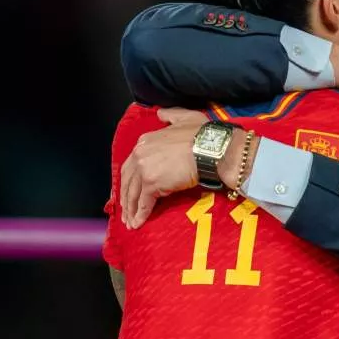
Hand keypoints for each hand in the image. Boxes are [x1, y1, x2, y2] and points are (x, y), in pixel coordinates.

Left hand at [120, 108, 207, 228]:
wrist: (213, 149)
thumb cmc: (203, 134)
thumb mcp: (185, 118)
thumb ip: (170, 116)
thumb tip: (161, 114)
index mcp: (146, 141)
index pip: (131, 164)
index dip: (129, 179)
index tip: (129, 190)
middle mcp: (141, 154)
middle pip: (127, 180)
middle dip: (125, 197)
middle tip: (125, 211)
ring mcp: (145, 170)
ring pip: (133, 193)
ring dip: (130, 209)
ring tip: (130, 222)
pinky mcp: (153, 184)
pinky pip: (144, 203)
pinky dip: (140, 214)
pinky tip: (138, 224)